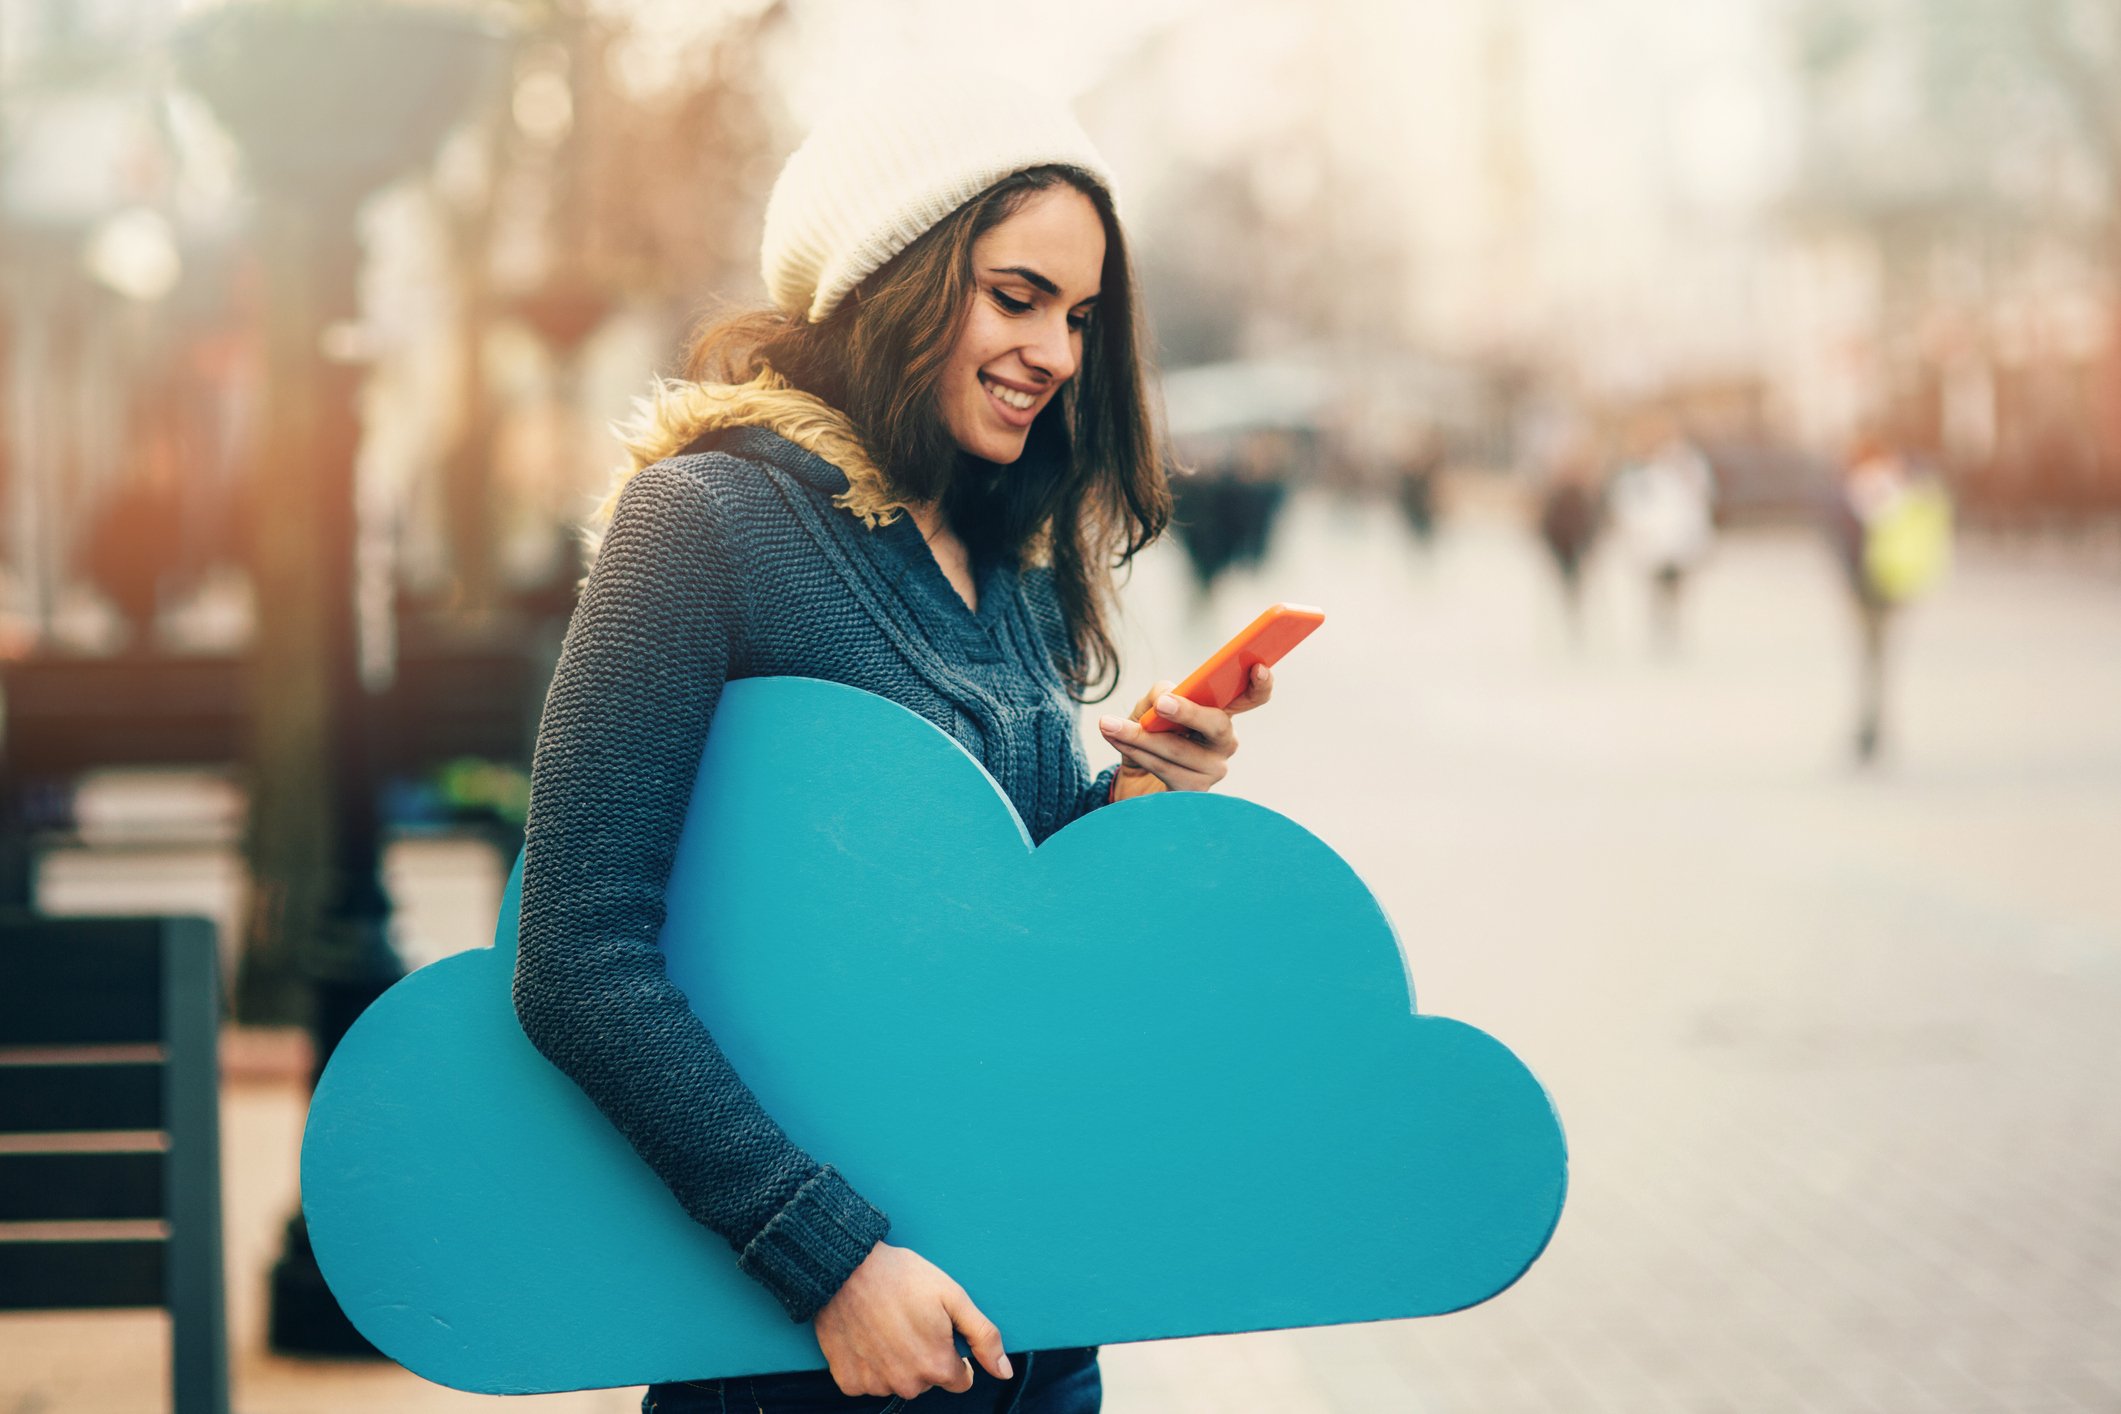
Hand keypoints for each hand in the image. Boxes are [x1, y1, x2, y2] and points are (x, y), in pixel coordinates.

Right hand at [814, 1243, 1011, 1399]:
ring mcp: (875, 1385)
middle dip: (925, 1357)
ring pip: (898, 1382)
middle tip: (910, 1322)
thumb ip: (984, 1337)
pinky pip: (867, 1382)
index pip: (960, 1380)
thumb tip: (1005, 1372)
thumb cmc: (902, 1276)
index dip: (954, 1355)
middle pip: (928, 1381)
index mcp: (936, 1366)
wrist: (846, 1267)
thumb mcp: (954, 1297)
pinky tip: (866, 1336)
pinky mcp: (849, 1381)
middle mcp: (907, 1384)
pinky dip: (868, 1365)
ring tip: (887, 1325)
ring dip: (896, 1362)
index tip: (940, 1332)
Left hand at [1097, 663, 1273, 797]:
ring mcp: (1212, 770)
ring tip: (1110, 724)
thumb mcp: (1149, 707)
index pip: (1252, 698)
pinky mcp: (1192, 792)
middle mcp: (1224, 742)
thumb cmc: (1149, 735)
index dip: (1260, 685)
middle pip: (1217, 725)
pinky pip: (1165, 769)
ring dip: (1140, 736)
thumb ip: (1159, 694)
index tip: (1259, 668)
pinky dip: (1136, 751)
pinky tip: (1117, 739)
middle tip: (1162, 704)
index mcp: (1220, 713)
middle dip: (1188, 713)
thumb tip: (1166, 696)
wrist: (1132, 780)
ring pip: (1180, 749)